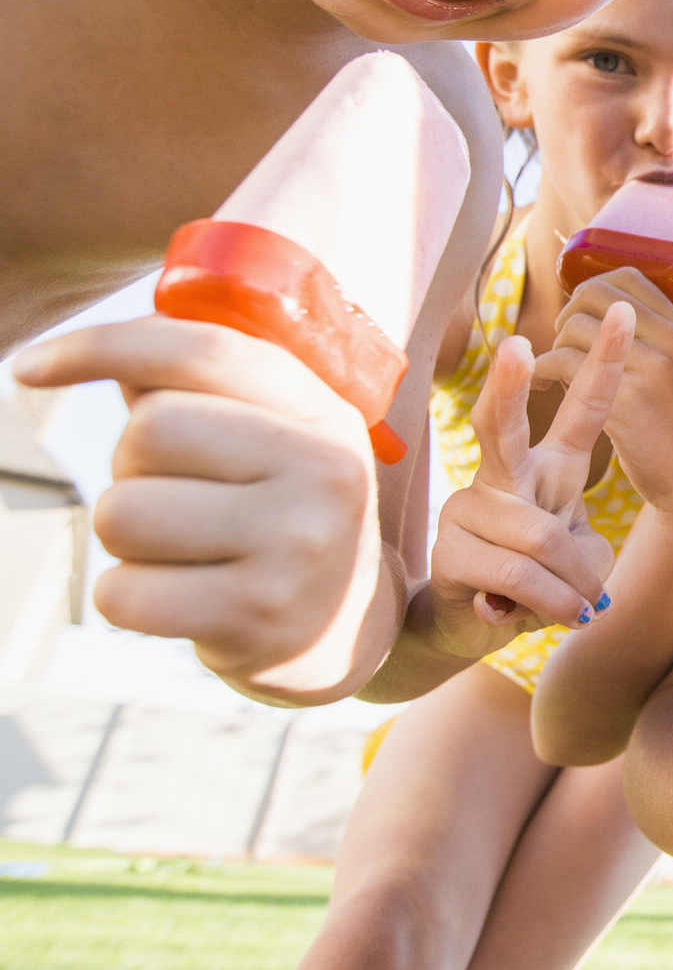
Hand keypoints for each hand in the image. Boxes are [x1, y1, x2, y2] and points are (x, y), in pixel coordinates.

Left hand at [13, 317, 381, 700]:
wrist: (344, 624)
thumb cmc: (279, 512)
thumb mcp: (274, 439)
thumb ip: (198, 389)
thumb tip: (94, 354)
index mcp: (325, 413)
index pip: (203, 352)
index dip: (104, 345)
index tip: (30, 368)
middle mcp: (322, 472)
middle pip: (149, 430)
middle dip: (131, 466)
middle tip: (176, 497)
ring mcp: (295, 547)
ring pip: (123, 514)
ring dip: (125, 536)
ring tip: (180, 550)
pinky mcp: (254, 616)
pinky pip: (122, 594)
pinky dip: (128, 597)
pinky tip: (182, 598)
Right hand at [427, 304, 632, 657]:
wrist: (476, 623)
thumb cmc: (538, 578)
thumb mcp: (578, 560)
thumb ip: (582, 554)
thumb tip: (572, 581)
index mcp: (548, 465)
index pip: (581, 407)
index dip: (604, 362)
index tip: (627, 314)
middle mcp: (502, 476)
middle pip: (502, 424)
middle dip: (510, 385)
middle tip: (517, 342)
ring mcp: (469, 509)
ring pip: (539, 537)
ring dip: (569, 585)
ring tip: (568, 606)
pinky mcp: (449, 551)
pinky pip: (518, 577)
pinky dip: (545, 605)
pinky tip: (525, 616)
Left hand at [534, 267, 672, 516]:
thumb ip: (651, 337)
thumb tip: (593, 309)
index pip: (625, 276)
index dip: (590, 291)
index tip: (579, 318)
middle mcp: (671, 339)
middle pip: (594, 295)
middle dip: (567, 315)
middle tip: (561, 345)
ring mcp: (651, 368)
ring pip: (574, 329)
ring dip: (553, 348)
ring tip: (553, 374)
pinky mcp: (626, 401)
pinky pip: (563, 365)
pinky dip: (543, 373)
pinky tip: (543, 388)